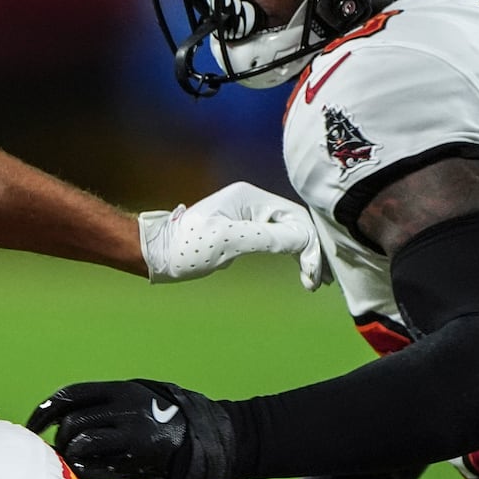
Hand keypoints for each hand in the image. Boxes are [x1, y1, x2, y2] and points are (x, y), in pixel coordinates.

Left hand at [27, 379, 235, 478]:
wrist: (210, 441)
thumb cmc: (167, 423)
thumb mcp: (138, 402)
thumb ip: (105, 408)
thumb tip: (60, 421)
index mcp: (121, 389)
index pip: (69, 395)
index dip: (45, 411)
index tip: (32, 427)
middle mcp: (125, 406)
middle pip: (70, 422)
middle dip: (59, 439)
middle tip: (61, 451)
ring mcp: (131, 430)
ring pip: (78, 442)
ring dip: (69, 454)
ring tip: (74, 461)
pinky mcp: (137, 456)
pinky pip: (93, 464)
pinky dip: (81, 468)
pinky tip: (84, 470)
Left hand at [138, 181, 327, 290]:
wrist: (157, 253)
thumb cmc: (187, 247)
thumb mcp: (229, 242)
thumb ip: (268, 237)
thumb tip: (304, 239)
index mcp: (250, 197)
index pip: (296, 217)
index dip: (310, 245)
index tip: (314, 274)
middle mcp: (253, 201)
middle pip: (296, 223)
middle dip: (312, 250)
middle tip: (321, 281)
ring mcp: (249, 214)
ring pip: (289, 231)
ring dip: (303, 254)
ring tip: (314, 281)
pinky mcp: (244, 229)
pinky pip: (275, 238)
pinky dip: (289, 253)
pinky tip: (299, 270)